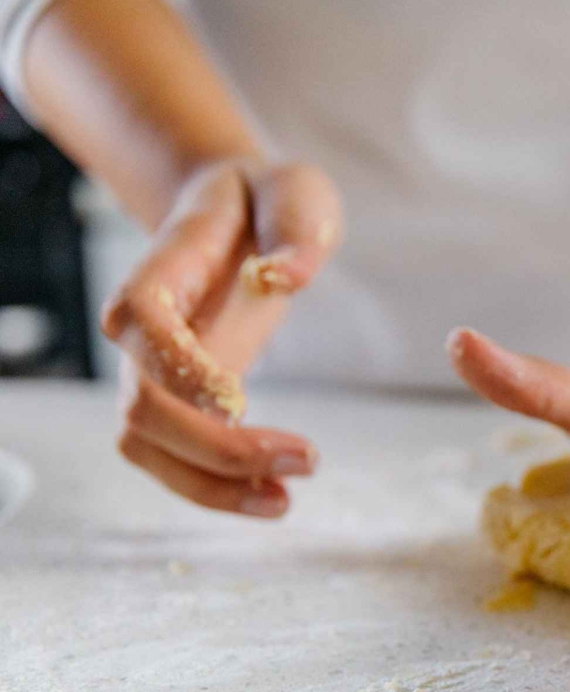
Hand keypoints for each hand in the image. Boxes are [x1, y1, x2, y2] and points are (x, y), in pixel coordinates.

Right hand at [102, 159, 341, 516]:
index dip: (173, 363)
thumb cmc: (271, 201)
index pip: (139, 317)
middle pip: (141, 405)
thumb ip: (300, 229)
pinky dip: (217, 487)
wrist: (241, 209)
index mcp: (167, 266)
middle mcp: (146, 326)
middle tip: (308, 460)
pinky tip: (276, 495)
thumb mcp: (300, 193)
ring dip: (210, 485)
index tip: (236, 397)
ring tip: (285, 499)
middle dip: (216, 448)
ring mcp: (154, 367)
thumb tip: (288, 277)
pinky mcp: (180, 398)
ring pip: (145, 444)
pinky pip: (173, 457)